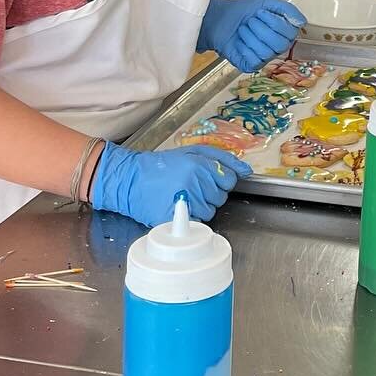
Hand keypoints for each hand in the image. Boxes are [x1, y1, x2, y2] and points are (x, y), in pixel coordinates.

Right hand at [92, 142, 250, 226]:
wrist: (129, 180)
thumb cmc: (160, 166)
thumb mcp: (191, 152)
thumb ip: (222, 158)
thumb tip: (246, 171)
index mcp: (199, 165)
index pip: (229, 180)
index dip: (220, 181)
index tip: (207, 180)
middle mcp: (194, 183)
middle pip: (220, 197)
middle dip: (210, 193)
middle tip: (191, 187)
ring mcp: (184, 202)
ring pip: (210, 212)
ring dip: (200, 207)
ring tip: (183, 197)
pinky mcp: (174, 218)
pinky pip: (196, 223)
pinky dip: (190, 219)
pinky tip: (179, 209)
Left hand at [199, 0, 305, 69]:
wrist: (220, 19)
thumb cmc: (243, 11)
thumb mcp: (267, 2)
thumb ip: (287, 9)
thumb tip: (302, 21)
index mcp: (284, 32)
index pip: (291, 33)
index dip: (275, 22)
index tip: (261, 13)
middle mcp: (277, 46)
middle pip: (280, 44)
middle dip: (261, 29)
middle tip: (250, 21)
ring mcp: (265, 58)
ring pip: (266, 52)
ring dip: (250, 37)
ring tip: (243, 29)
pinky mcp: (251, 65)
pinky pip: (254, 60)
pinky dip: (244, 47)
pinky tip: (239, 41)